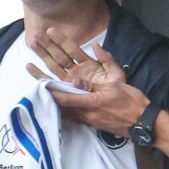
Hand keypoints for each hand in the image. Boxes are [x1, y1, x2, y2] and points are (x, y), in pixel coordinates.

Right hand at [26, 27, 126, 91]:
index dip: (62, 40)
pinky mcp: (65, 90)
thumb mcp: (115, 73)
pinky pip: (51, 82)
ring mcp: (69, 80)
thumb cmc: (117, 91)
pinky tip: (30, 66)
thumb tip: (95, 45)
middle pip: (59, 54)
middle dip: (48, 44)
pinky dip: (40, 75)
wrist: (117, 108)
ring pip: (53, 64)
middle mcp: (76, 70)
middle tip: (37, 34)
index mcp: (87, 63)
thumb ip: (106, 58)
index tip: (51, 30)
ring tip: (32, 43)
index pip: (72, 49)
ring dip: (42, 54)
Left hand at [27, 37, 147, 137]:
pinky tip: (46, 96)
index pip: (65, 94)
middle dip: (42, 81)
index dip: (50, 85)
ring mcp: (84, 117)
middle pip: (57, 96)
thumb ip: (107, 61)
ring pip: (60, 104)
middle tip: (28, 66)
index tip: (36, 74)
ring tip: (34, 80)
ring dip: (46, 92)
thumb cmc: (131, 101)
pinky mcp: (86, 120)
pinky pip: (67, 112)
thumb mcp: (120, 79)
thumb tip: (95, 46)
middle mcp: (84, 110)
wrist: (141, 123)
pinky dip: (56, 103)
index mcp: (91, 100)